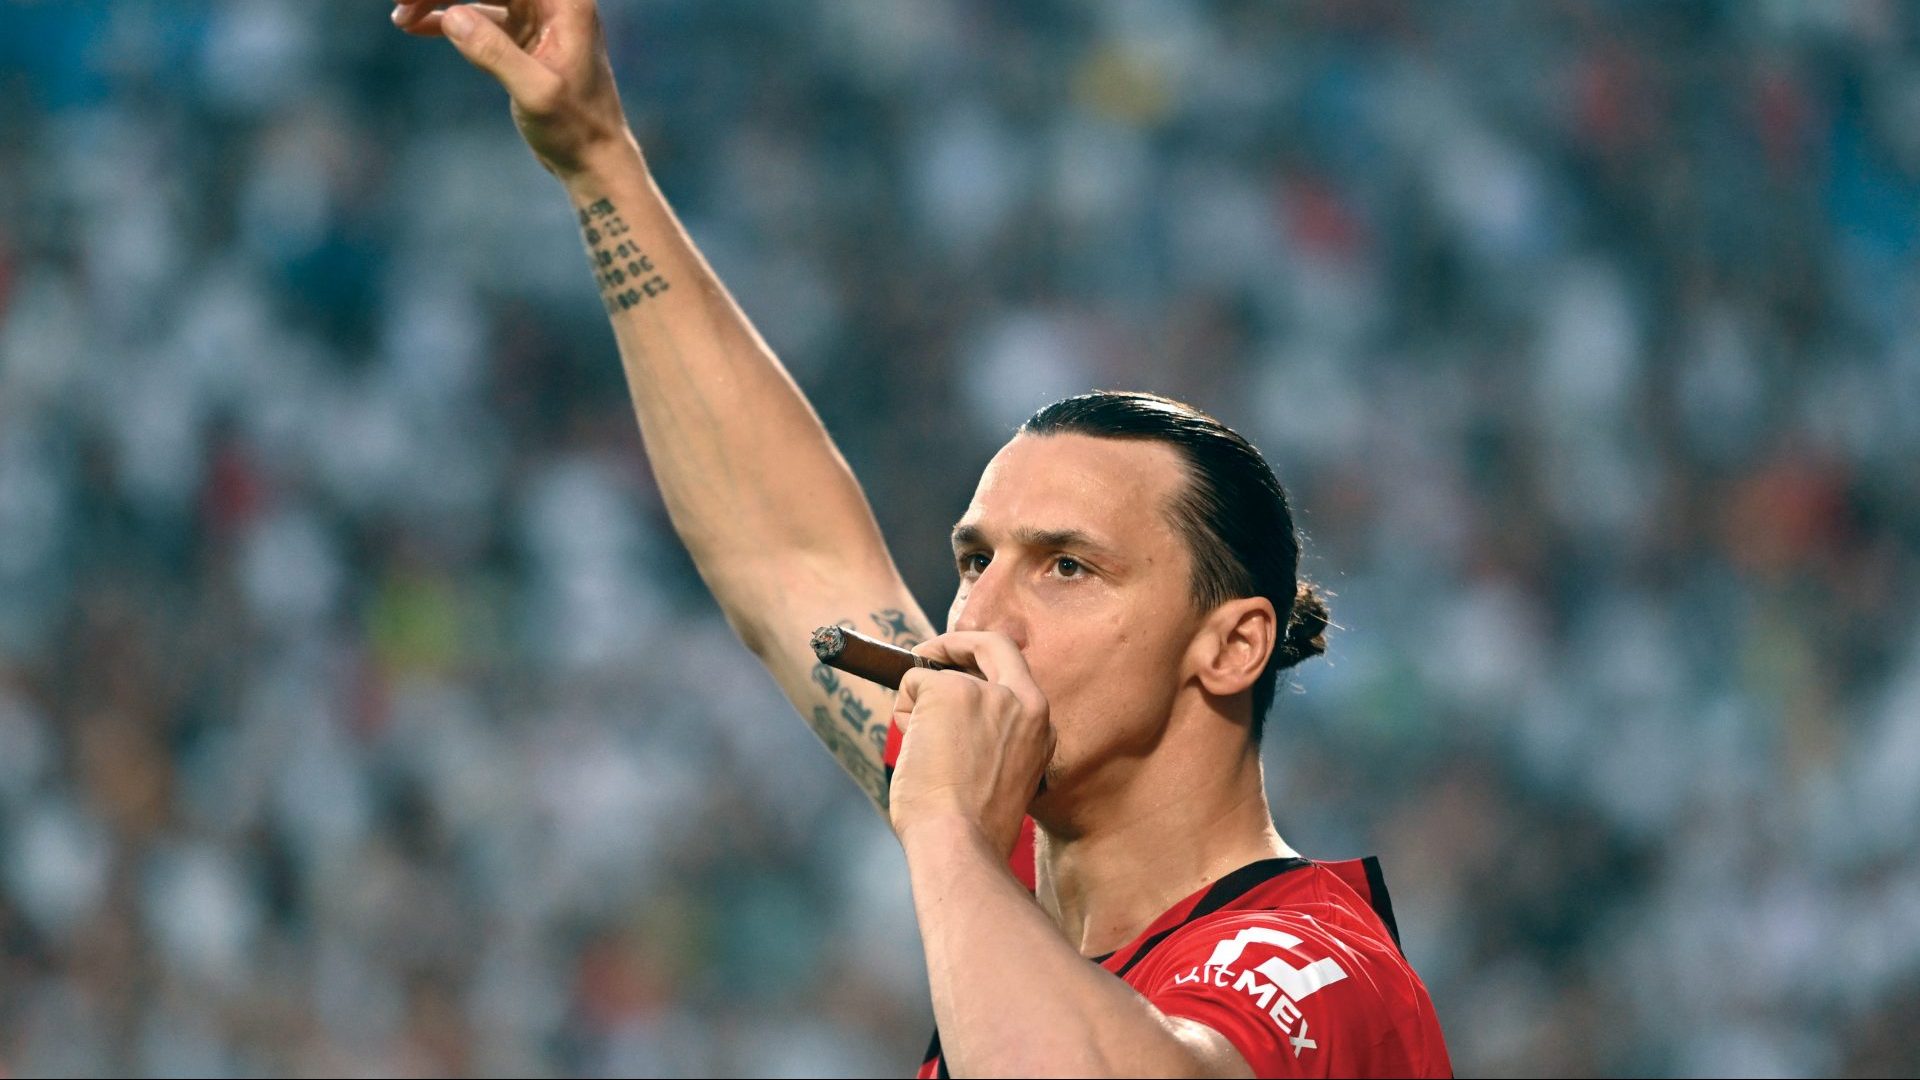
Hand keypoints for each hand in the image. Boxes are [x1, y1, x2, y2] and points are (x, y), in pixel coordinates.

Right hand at [391, 1, 634, 176]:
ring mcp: (537, 18)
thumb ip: (496, 54)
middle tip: (398, 2)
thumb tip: (451, 17)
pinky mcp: (524, 38)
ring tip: (399, 16)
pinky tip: (413, 26)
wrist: (594, 160)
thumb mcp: (536, 94)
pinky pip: (478, 17)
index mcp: (564, 2)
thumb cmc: (576, 129)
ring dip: (438, 0)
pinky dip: (447, 19)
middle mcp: (552, 3)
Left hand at [889, 632, 1054, 856]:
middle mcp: (1023, 699)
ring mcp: (987, 692)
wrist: (960, 843)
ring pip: (939, 676)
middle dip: (953, 643)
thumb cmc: (975, 824)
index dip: (983, 654)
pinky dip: (902, 713)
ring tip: (922, 755)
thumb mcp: (1005, 771)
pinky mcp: (949, 692)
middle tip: (923, 654)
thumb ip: (994, 735)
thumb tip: (953, 714)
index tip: (960, 661)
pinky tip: (914, 752)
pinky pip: (911, 684)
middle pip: (990, 644)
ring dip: (919, 706)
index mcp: (1040, 722)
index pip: (1017, 664)